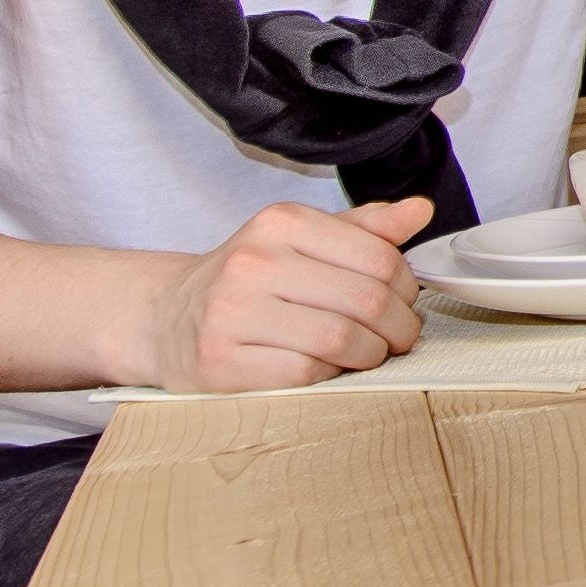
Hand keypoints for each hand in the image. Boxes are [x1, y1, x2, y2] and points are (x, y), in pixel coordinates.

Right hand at [138, 196, 429, 391]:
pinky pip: (305, 374)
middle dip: (399, 327)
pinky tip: (327, 367)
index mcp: (281, 222)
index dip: (406, 287)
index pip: (378, 256)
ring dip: (370, 355)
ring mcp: (232, 313)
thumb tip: (420, 211)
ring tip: (368, 353)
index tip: (405, 301)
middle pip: (366, 301)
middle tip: (398, 336)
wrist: (165, 318)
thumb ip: (364, 228)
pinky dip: (330, 375)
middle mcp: (254, 262)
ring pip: (340, 340)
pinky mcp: (220, 362)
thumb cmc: (248, 280)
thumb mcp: (301, 239)